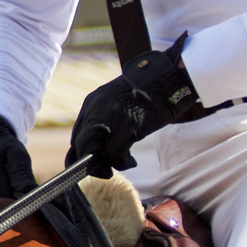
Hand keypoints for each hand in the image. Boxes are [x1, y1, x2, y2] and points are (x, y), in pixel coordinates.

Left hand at [67, 36, 207, 171]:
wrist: (169, 77)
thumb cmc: (148, 92)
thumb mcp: (118, 102)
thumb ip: (105, 118)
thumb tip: (100, 147)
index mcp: (91, 102)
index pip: (77, 136)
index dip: (83, 154)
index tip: (94, 164)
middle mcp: (95, 109)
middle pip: (81, 146)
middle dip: (92, 164)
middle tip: (108, 169)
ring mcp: (110, 116)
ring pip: (94, 151)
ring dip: (105, 165)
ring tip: (122, 163)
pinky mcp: (126, 124)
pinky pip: (114, 154)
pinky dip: (122, 163)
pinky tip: (131, 161)